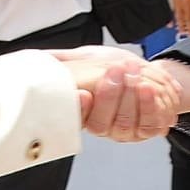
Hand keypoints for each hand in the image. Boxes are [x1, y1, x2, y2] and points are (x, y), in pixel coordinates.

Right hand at [54, 46, 183, 140]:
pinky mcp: (148, 130)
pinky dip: (150, 107)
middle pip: (101, 123)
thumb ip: (61, 59)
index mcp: (84, 113)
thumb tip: (38, 57)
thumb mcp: (85, 58)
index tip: (83, 93)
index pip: (76, 117)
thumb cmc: (113, 68)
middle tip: (115, 71)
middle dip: (110, 96)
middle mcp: (102, 126)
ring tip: (136, 77)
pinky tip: (149, 89)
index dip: (80, 108)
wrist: (148, 72)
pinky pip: (149, 126)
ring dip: (131, 100)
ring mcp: (125, 131)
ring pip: (125, 124)